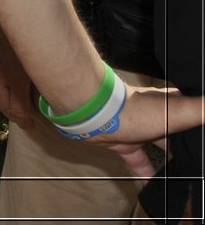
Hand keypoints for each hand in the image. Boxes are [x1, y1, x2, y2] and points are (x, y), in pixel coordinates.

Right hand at [0, 17, 37, 127]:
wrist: (12, 11)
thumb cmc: (33, 34)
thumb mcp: (43, 60)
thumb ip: (43, 78)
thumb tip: (52, 94)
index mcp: (14, 75)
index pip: (17, 107)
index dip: (24, 119)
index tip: (31, 125)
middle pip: (3, 104)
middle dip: (14, 114)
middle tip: (25, 120)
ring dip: (3, 103)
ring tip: (15, 108)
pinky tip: (4, 90)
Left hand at [81, 87, 204, 179]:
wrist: (95, 114)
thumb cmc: (135, 110)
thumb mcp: (177, 110)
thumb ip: (201, 111)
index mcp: (173, 104)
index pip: (196, 114)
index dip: (201, 126)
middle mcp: (158, 115)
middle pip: (181, 133)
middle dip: (191, 146)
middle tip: (199, 163)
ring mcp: (141, 130)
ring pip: (162, 147)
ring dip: (173, 161)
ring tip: (187, 175)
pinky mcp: (125, 143)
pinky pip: (140, 162)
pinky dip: (148, 174)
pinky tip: (155, 186)